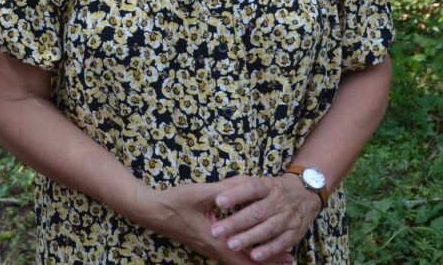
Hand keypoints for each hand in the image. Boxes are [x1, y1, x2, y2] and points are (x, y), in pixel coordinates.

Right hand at [126, 182, 294, 264]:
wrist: (152, 211)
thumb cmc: (174, 202)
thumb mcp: (201, 193)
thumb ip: (225, 191)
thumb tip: (246, 185)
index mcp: (214, 239)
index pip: (245, 258)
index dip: (267, 261)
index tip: (287, 261)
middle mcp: (212, 249)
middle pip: (244, 264)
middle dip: (267, 263)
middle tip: (290, 262)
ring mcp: (208, 248)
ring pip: (236, 261)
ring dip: (256, 261)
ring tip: (277, 258)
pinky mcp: (205, 244)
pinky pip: (229, 255)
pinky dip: (244, 255)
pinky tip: (251, 249)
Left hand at [208, 174, 321, 262]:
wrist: (305, 195)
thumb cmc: (272, 190)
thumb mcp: (257, 182)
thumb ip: (236, 186)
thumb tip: (214, 192)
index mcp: (267, 186)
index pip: (250, 188)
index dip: (235, 195)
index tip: (218, 201)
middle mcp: (278, 201)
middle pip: (257, 212)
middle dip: (236, 223)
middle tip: (216, 231)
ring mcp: (288, 218)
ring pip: (268, 229)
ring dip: (249, 238)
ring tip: (231, 245)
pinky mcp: (294, 233)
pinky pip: (281, 243)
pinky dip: (268, 251)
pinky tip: (254, 256)